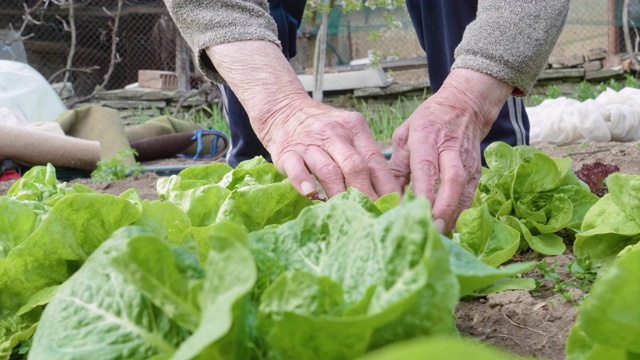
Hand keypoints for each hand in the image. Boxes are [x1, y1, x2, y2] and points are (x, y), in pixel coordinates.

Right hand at [206, 41, 399, 198]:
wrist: (284, 110)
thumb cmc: (323, 130)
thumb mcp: (348, 133)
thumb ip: (364, 157)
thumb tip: (388, 193)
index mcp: (354, 129)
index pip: (375, 160)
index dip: (386, 186)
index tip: (395, 206)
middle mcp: (334, 134)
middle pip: (354, 166)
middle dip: (366, 194)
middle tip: (374, 217)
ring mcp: (310, 143)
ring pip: (328, 170)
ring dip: (338, 194)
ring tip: (348, 215)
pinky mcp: (287, 152)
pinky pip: (296, 168)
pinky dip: (303, 181)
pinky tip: (310, 194)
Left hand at [389, 69, 512, 232]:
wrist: (464, 107)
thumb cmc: (427, 123)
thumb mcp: (404, 137)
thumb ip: (396, 167)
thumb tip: (386, 199)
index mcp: (426, 138)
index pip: (426, 167)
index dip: (423, 191)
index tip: (416, 212)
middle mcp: (449, 150)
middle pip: (452, 181)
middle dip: (443, 208)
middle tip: (432, 230)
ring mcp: (466, 161)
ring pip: (464, 191)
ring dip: (453, 215)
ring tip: (439, 236)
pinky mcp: (476, 172)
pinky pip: (470, 196)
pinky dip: (461, 213)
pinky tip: (450, 229)